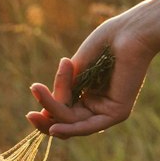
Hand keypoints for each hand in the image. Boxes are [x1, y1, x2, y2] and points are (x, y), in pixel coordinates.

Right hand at [25, 7, 158, 138]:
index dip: (48, 107)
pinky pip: (88, 127)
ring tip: (37, 89)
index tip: (35, 89)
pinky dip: (69, 129)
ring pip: (71, 122)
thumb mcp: (76, 69)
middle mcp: (98, 105)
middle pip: (64, 121)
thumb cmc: (105, 42)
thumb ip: (62, 92)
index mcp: (87, 94)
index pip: (63, 111)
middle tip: (29, 111)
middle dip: (46, 113)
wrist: (130, 31)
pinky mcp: (117, 113)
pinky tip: (53, 127)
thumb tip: (44, 114)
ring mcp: (108, 111)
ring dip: (53, 106)